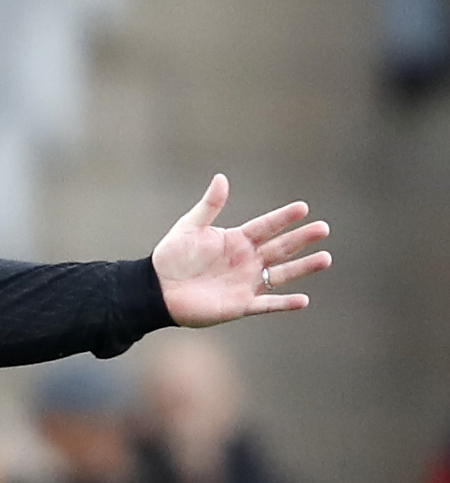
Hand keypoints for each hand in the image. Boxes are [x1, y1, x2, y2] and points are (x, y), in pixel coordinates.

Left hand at [151, 174, 331, 326]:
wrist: (157, 289)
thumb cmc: (172, 257)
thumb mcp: (190, 228)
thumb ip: (209, 206)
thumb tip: (221, 178)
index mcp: (237, 240)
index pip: (266, 226)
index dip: (283, 218)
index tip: (303, 208)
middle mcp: (247, 260)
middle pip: (280, 248)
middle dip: (302, 238)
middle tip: (323, 228)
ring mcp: (246, 282)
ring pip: (281, 274)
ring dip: (303, 267)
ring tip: (325, 258)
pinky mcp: (240, 305)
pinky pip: (267, 304)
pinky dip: (284, 303)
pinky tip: (304, 300)